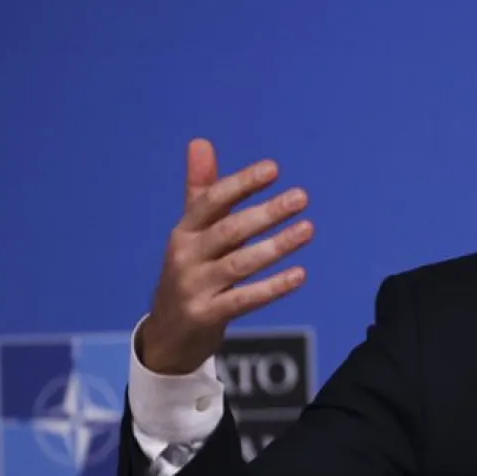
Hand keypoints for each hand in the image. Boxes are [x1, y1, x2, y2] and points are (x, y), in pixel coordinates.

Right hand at [139, 138, 313, 374]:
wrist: (168, 334)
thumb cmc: (189, 272)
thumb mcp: (192, 232)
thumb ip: (202, 191)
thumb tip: (200, 141)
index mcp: (184, 231)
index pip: (211, 201)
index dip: (241, 183)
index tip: (273, 169)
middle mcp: (186, 256)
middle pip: (228, 230)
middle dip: (266, 212)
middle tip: (301, 197)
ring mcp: (194, 287)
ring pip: (239, 264)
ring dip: (276, 246)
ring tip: (308, 229)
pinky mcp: (207, 315)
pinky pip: (244, 299)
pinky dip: (273, 287)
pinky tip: (300, 274)